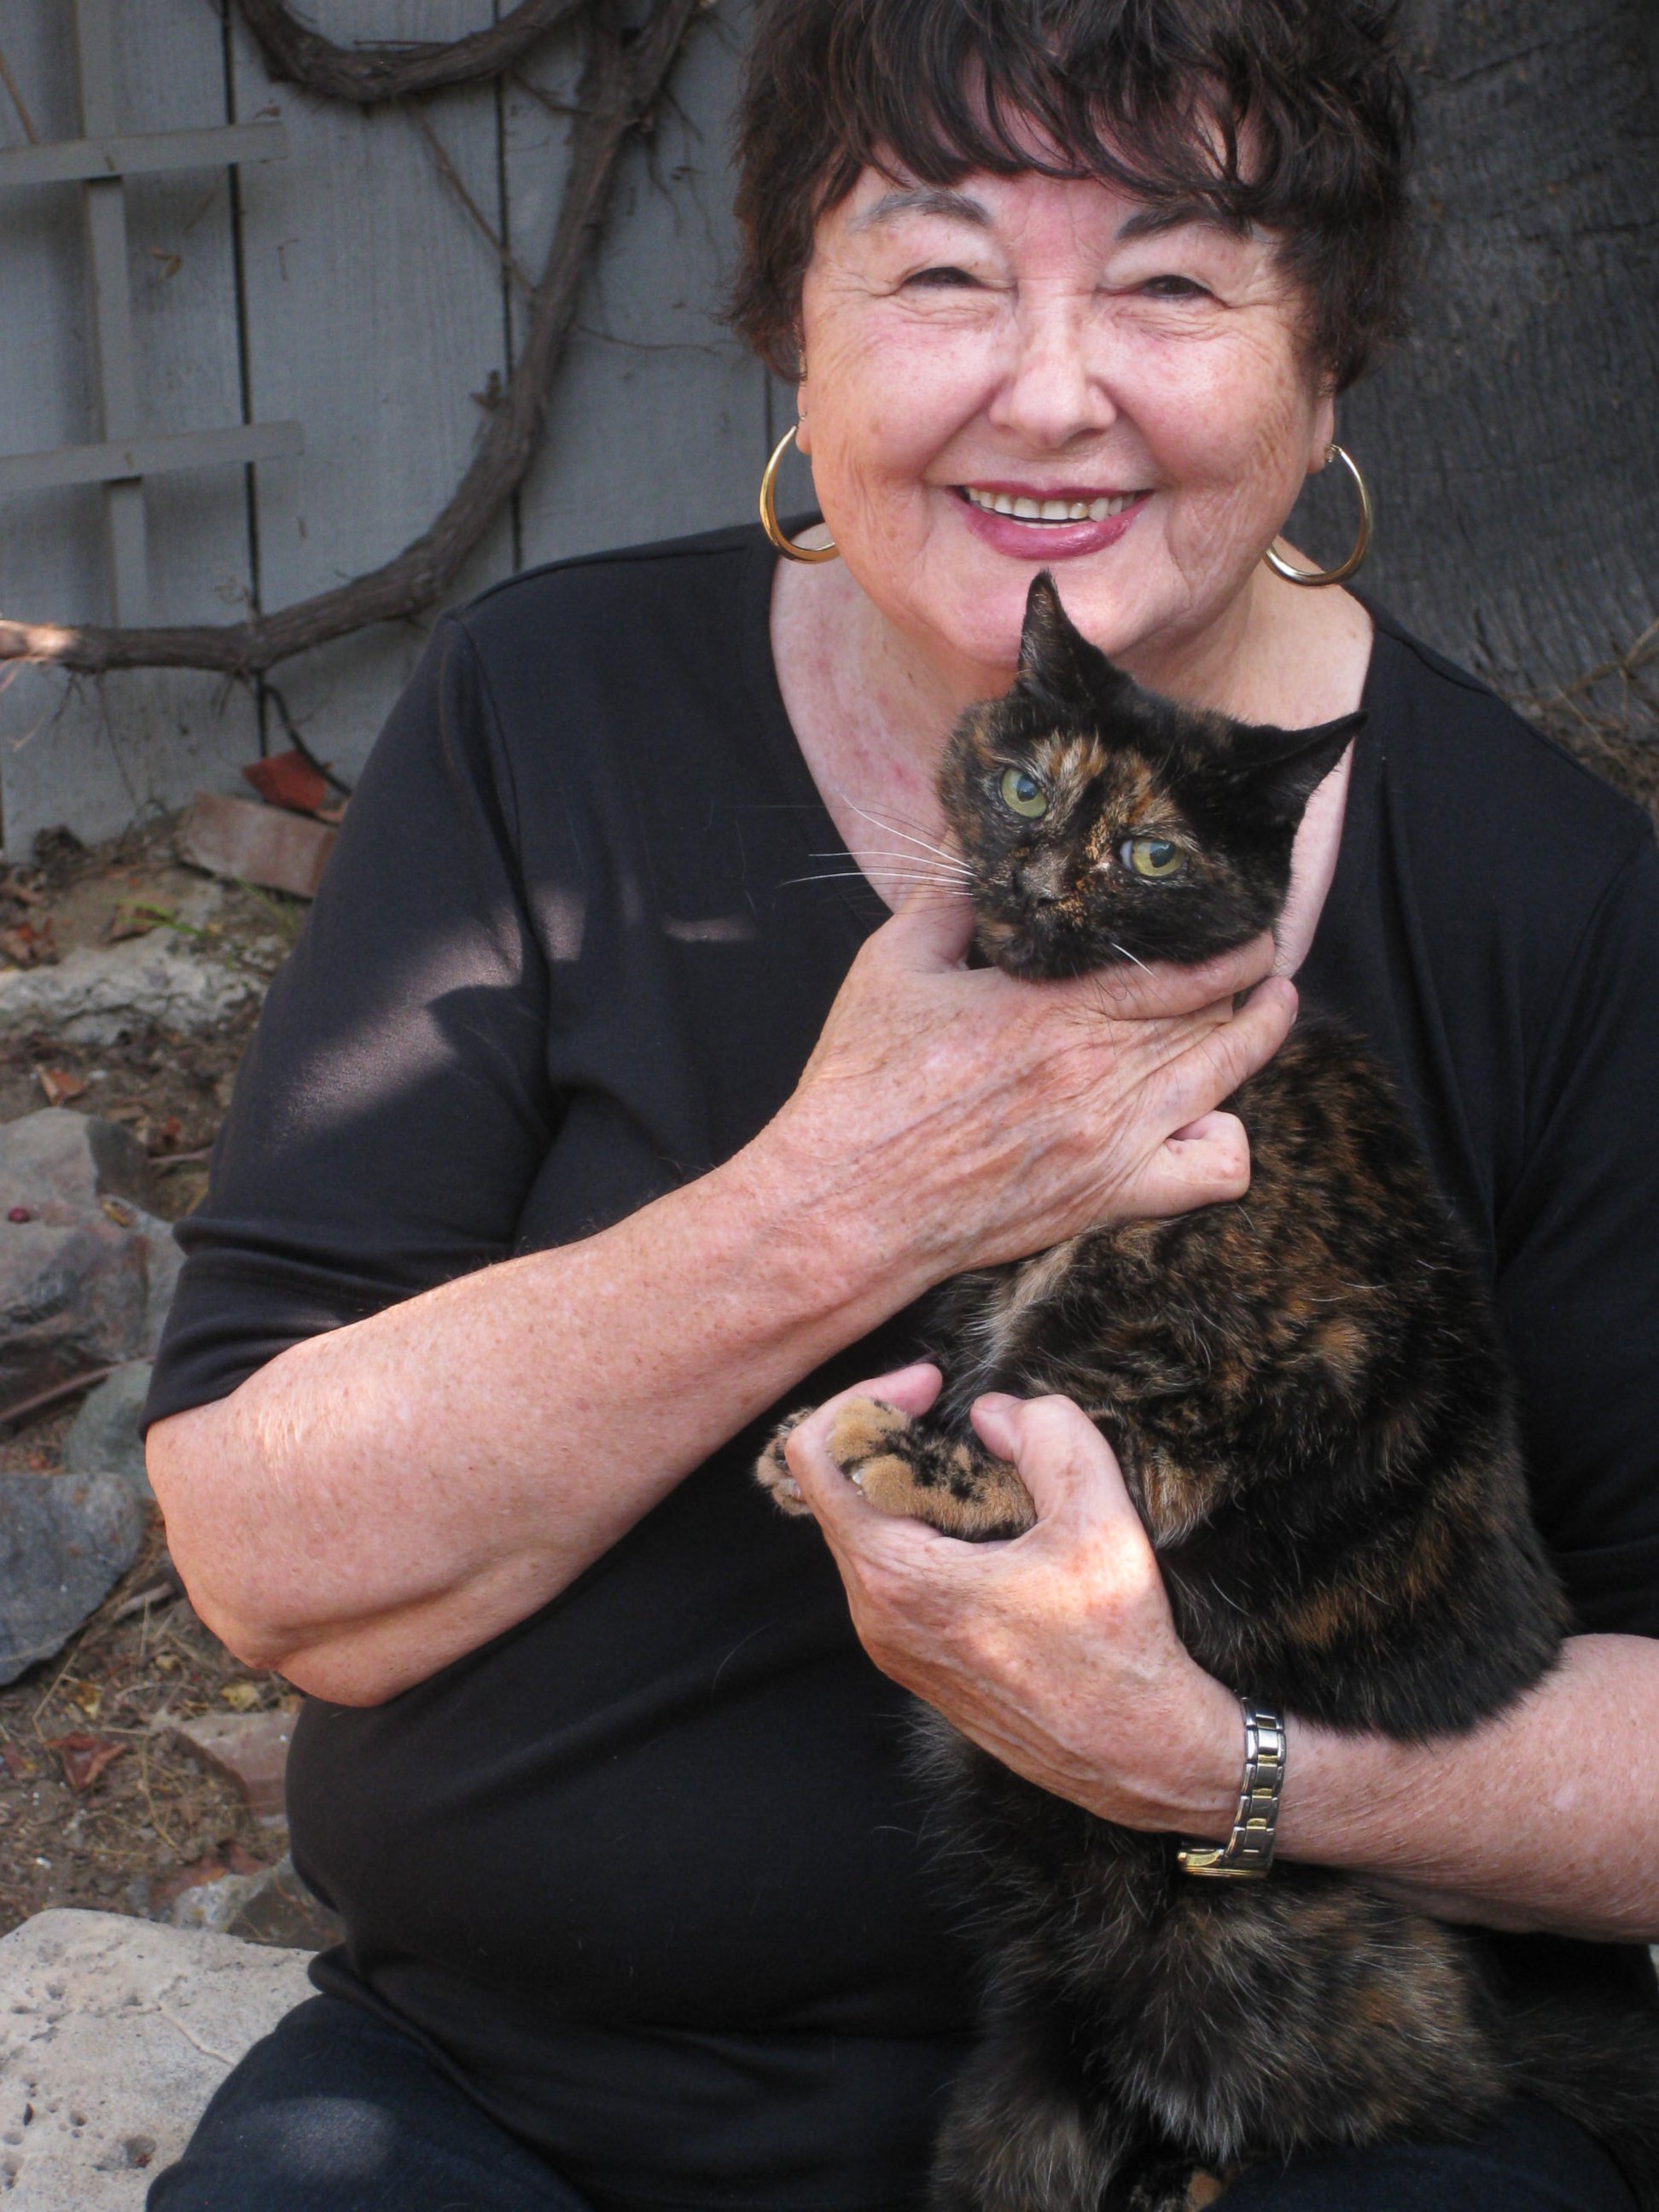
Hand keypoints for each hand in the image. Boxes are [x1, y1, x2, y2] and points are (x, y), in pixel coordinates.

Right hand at [765, 885, 1295, 1289]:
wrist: (847, 1202)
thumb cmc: (862, 1084)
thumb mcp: (893, 965)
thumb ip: (946, 897)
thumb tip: (974, 839)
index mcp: (1052, 1006)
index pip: (1177, 963)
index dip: (1224, 936)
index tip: (1234, 911)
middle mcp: (1097, 1069)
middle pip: (1209, 1008)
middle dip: (1245, 971)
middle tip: (1255, 945)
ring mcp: (1113, 1138)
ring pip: (1225, 1073)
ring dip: (1260, 1033)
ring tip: (1273, 1002)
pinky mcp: (1110, 1195)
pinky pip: (1212, 1174)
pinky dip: (1229, 1142)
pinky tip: (1213, 1115)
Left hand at [784, 1367, 1242, 1835]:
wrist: (1138, 1754)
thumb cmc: (1118, 1647)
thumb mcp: (1101, 1519)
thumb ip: (1049, 1437)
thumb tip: (992, 1414)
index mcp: (898, 1577)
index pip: (817, 1458)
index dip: (864, 1397)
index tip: (930, 1384)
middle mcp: (874, 1616)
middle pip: (835, 1491)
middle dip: (889, 1435)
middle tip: (952, 1415)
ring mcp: (889, 1645)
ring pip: (862, 1531)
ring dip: (906, 1483)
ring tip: (977, 1470)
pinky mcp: (914, 1662)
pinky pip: (887, 1571)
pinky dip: (918, 1527)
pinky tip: (986, 1525)